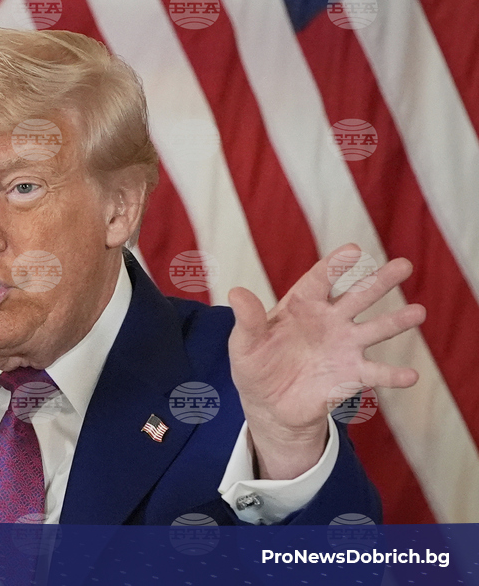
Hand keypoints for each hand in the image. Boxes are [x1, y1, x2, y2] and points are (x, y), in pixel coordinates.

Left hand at [227, 243, 425, 479]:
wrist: (267, 404)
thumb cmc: (255, 365)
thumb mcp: (244, 343)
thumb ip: (246, 320)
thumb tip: (236, 292)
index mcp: (302, 306)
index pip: (320, 279)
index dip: (335, 265)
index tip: (352, 250)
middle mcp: (330, 321)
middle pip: (358, 296)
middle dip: (379, 281)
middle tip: (404, 265)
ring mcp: (344, 347)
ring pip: (375, 329)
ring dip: (396, 321)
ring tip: (418, 312)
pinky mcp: (351, 375)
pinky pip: (376, 373)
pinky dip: (393, 375)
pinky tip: (410, 376)